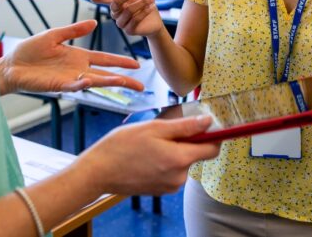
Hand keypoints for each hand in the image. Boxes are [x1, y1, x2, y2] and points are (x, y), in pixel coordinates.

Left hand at [0, 20, 144, 94]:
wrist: (11, 65)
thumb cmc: (30, 50)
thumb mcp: (54, 35)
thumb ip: (74, 30)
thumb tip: (94, 23)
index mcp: (79, 56)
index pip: (105, 59)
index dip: (120, 62)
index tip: (137, 64)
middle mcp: (78, 69)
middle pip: (106, 75)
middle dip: (124, 80)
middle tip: (141, 85)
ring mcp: (70, 78)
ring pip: (95, 82)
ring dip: (110, 82)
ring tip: (126, 83)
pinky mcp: (59, 85)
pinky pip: (75, 85)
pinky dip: (84, 84)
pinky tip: (92, 81)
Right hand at [76, 116, 220, 195]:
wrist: (98, 171)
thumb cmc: (122, 146)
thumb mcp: (154, 128)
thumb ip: (184, 126)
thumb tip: (208, 122)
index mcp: (179, 159)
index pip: (212, 149)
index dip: (212, 135)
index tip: (205, 125)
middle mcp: (179, 177)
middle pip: (196, 154)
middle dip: (186, 141)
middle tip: (163, 131)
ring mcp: (169, 186)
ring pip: (182, 162)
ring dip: (173, 151)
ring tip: (150, 144)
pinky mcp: (160, 190)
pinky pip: (171, 171)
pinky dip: (164, 161)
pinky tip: (146, 155)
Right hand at [83, 0, 163, 37]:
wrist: (155, 20)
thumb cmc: (144, 3)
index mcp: (114, 3)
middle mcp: (115, 13)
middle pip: (116, 2)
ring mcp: (120, 23)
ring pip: (128, 10)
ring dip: (141, 3)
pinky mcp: (128, 30)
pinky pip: (135, 19)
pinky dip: (144, 11)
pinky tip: (151, 6)